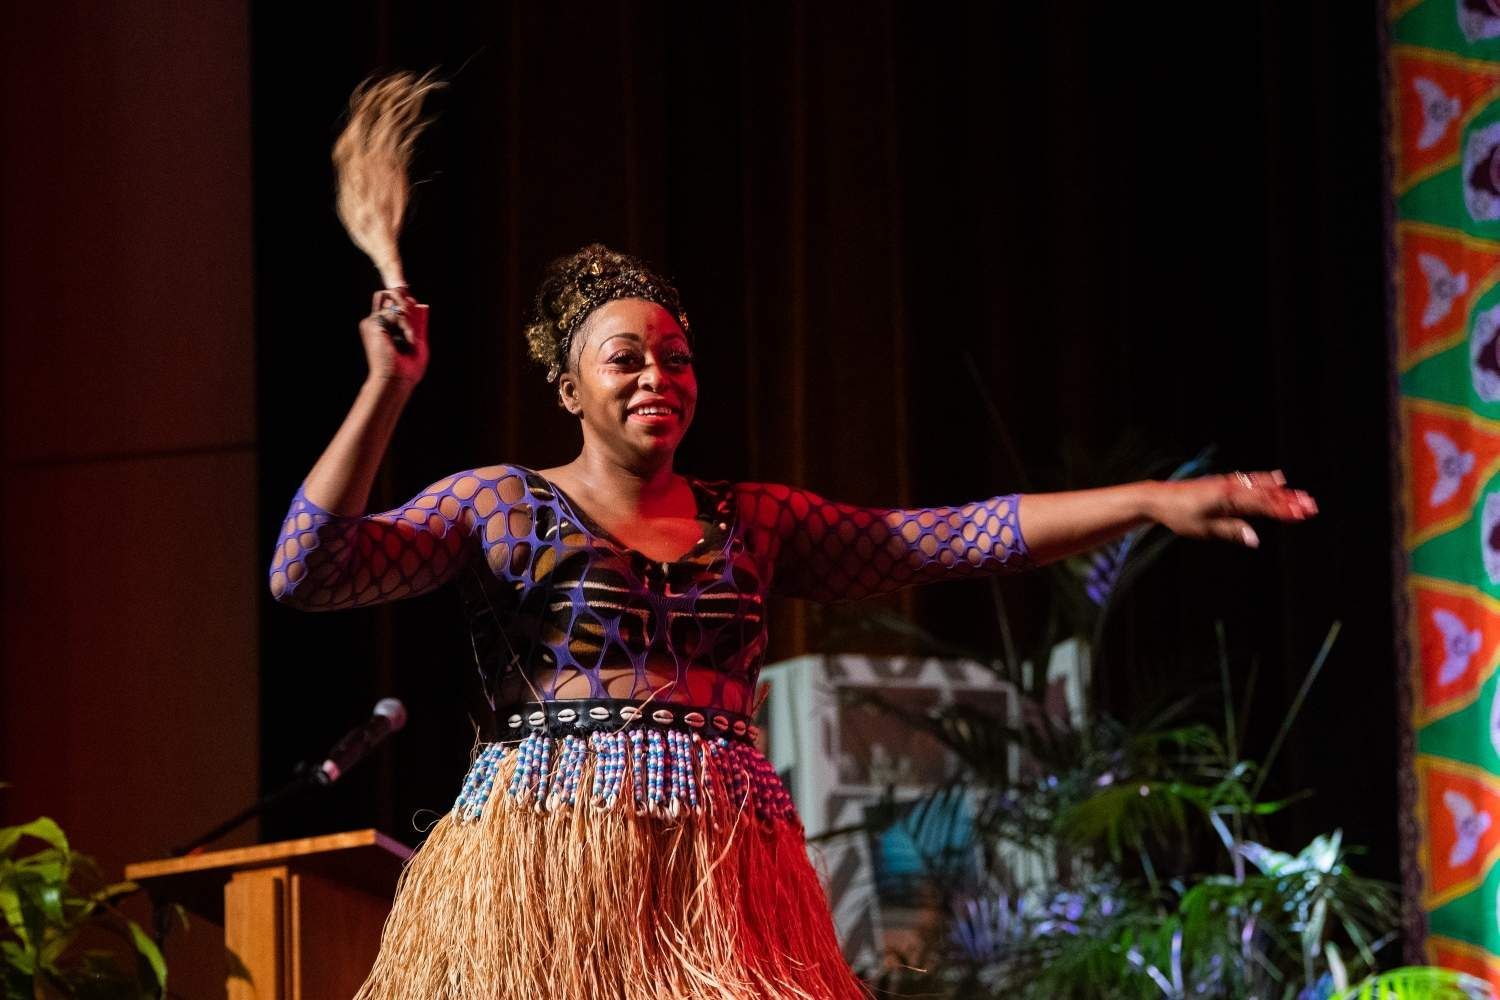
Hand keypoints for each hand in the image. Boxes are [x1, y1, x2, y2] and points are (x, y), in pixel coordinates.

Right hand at [358, 288, 428, 385]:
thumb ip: (417, 323)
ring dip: (409, 321)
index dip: (404, 299)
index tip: (415, 306)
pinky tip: (408, 340)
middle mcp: (376, 324)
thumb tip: (421, 305)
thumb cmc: (407, 369)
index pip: (390, 302)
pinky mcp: (373, 324)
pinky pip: (397, 314)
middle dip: (406, 304)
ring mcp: (372, 323)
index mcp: (383, 329)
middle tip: (414, 326)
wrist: (396, 380)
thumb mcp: (417, 342)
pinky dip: (407, 325)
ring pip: (397, 305)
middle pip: (391, 297)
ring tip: (411, 341)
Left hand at [1148, 470, 1317, 547]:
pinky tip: (1277, 479)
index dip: (1283, 509)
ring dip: (1282, 491)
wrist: (1159, 497)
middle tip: (1312, 506)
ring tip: (1302, 496)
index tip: (1303, 513)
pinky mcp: (1223, 483)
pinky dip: (1266, 480)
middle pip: (1266, 494)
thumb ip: (1231, 531)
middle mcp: (1231, 487)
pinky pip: (1250, 480)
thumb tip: (1254, 539)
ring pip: (1260, 486)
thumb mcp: (1203, 528)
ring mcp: (1228, 483)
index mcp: (1227, 498)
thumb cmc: (1179, 515)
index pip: (1262, 505)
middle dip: (1289, 501)